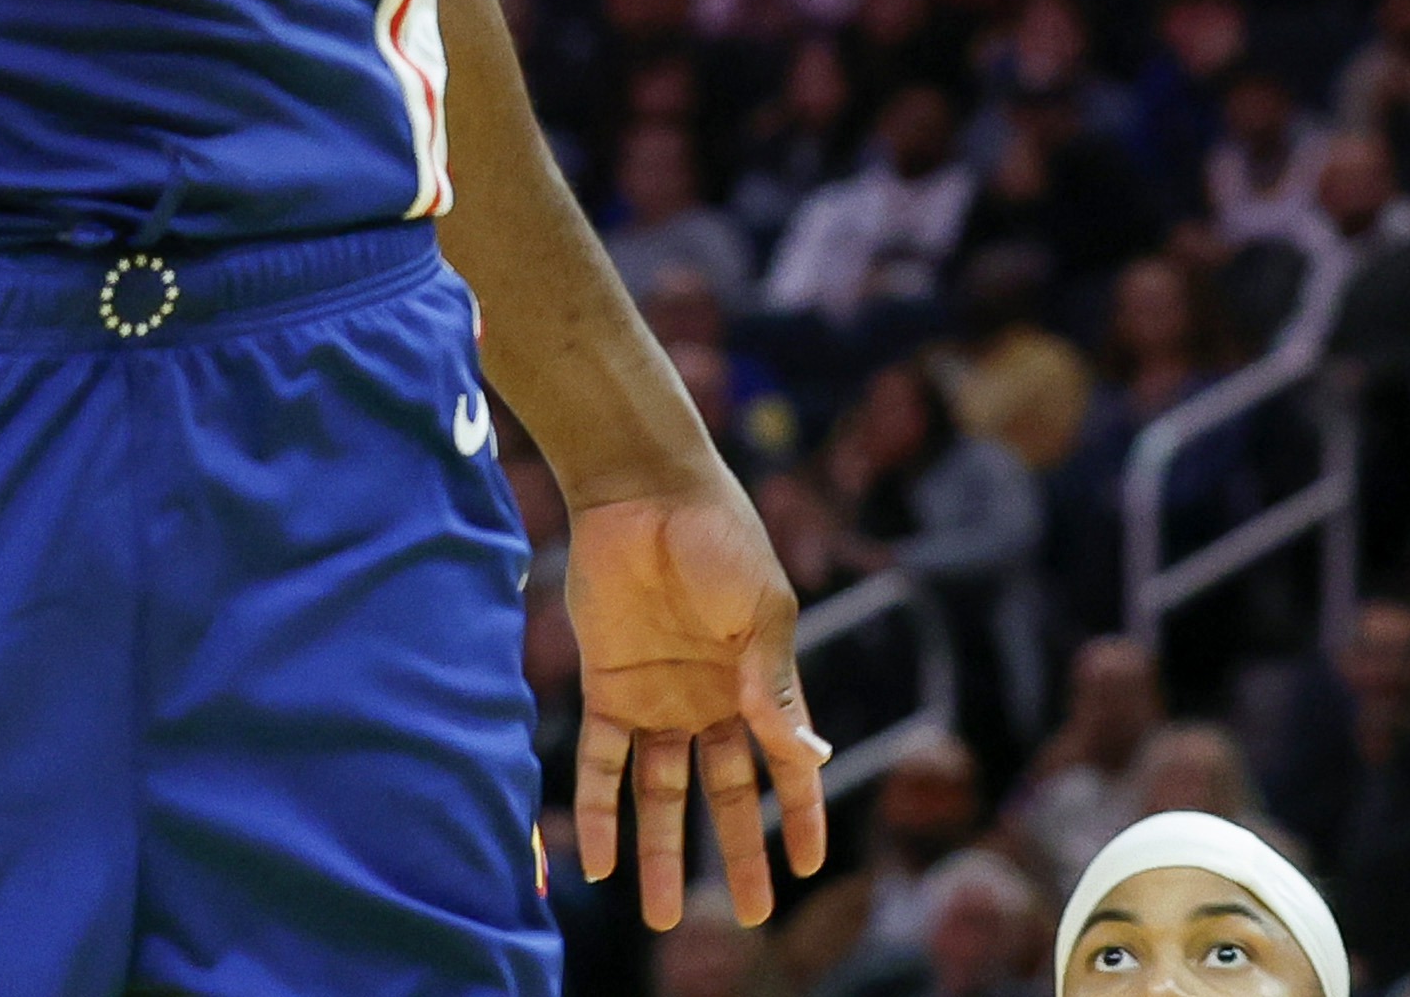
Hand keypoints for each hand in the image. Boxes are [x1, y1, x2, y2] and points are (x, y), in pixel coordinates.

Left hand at [563, 448, 830, 932]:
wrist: (642, 490)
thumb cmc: (717, 538)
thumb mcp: (759, 610)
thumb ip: (774, 682)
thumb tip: (809, 754)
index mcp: (758, 684)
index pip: (787, 765)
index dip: (800, 815)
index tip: (812, 868)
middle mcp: (709, 702)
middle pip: (726, 794)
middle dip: (739, 855)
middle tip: (753, 918)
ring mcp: (657, 699)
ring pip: (662, 794)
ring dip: (662, 853)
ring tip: (664, 916)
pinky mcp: (606, 688)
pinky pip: (601, 764)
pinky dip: (598, 812)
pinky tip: (597, 862)